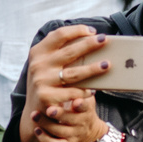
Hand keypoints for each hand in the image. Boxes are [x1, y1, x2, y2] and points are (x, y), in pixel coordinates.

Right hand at [17, 25, 110, 141]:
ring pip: (74, 74)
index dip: (76, 30)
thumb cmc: (47, 82)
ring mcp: (41, 81)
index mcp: (38, 52)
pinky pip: (72, 93)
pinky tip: (93, 90)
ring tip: (107, 65)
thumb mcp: (46, 64)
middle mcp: (38, 65)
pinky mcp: (46, 97)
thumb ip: (59, 52)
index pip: (59, 35)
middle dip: (89, 45)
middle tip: (104, 40)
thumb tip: (89, 39)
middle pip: (69, 52)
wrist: (35, 111)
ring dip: (92, 69)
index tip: (92, 31)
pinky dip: (84, 91)